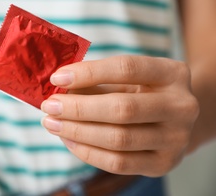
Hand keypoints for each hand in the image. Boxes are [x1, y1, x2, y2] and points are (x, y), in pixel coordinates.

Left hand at [41, 55, 198, 176]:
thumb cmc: (142, 93)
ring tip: (52, 123)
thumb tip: (57, 87)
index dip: (88, 73)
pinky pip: (118, 163)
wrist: (175, 120)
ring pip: (118, 139)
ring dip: (77, 132)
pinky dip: (87, 152)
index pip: (126, 68)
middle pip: (122, 108)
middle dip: (78, 108)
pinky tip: (68, 140)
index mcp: (172, 73)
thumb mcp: (127, 80)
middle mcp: (181, 106)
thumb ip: (97, 82)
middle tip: (50, 106)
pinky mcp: (163, 164)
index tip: (57, 77)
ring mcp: (176, 139)